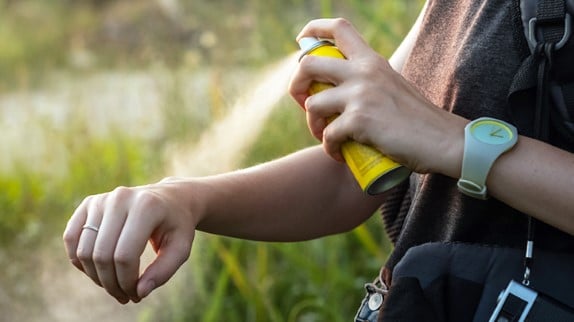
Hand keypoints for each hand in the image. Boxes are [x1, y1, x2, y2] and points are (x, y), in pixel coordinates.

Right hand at [63, 178, 196, 303]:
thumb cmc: (176, 226)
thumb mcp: (180, 248)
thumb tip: (139, 292)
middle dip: (111, 284)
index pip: (125, 255)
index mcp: (146, 207)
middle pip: (102, 255)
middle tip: (125, 296)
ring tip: (114, 285)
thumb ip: (163, 271)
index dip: (127, 282)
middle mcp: (120, 198)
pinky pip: (71, 237)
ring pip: (84, 250)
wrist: (170, 198)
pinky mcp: (89, 203)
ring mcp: (101, 199)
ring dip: (95, 277)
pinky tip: (97, 271)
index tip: (137, 295)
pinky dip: (79, 260)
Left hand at [289, 18, 467, 176]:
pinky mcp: (360, 120)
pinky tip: (339, 154)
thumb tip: (341, 92)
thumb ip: (370, 82)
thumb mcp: (392, 86)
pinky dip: (329, 148)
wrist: (443, 141)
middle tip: (304, 103)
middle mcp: (364, 72)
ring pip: (312, 103)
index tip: (301, 41)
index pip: (338, 28)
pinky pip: (328, 135)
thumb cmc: (418, 120)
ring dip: (313, 125)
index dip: (312, 30)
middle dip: (296, 85)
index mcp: (372, 60)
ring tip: (325, 136)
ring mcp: (361, 95)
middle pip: (308, 64)